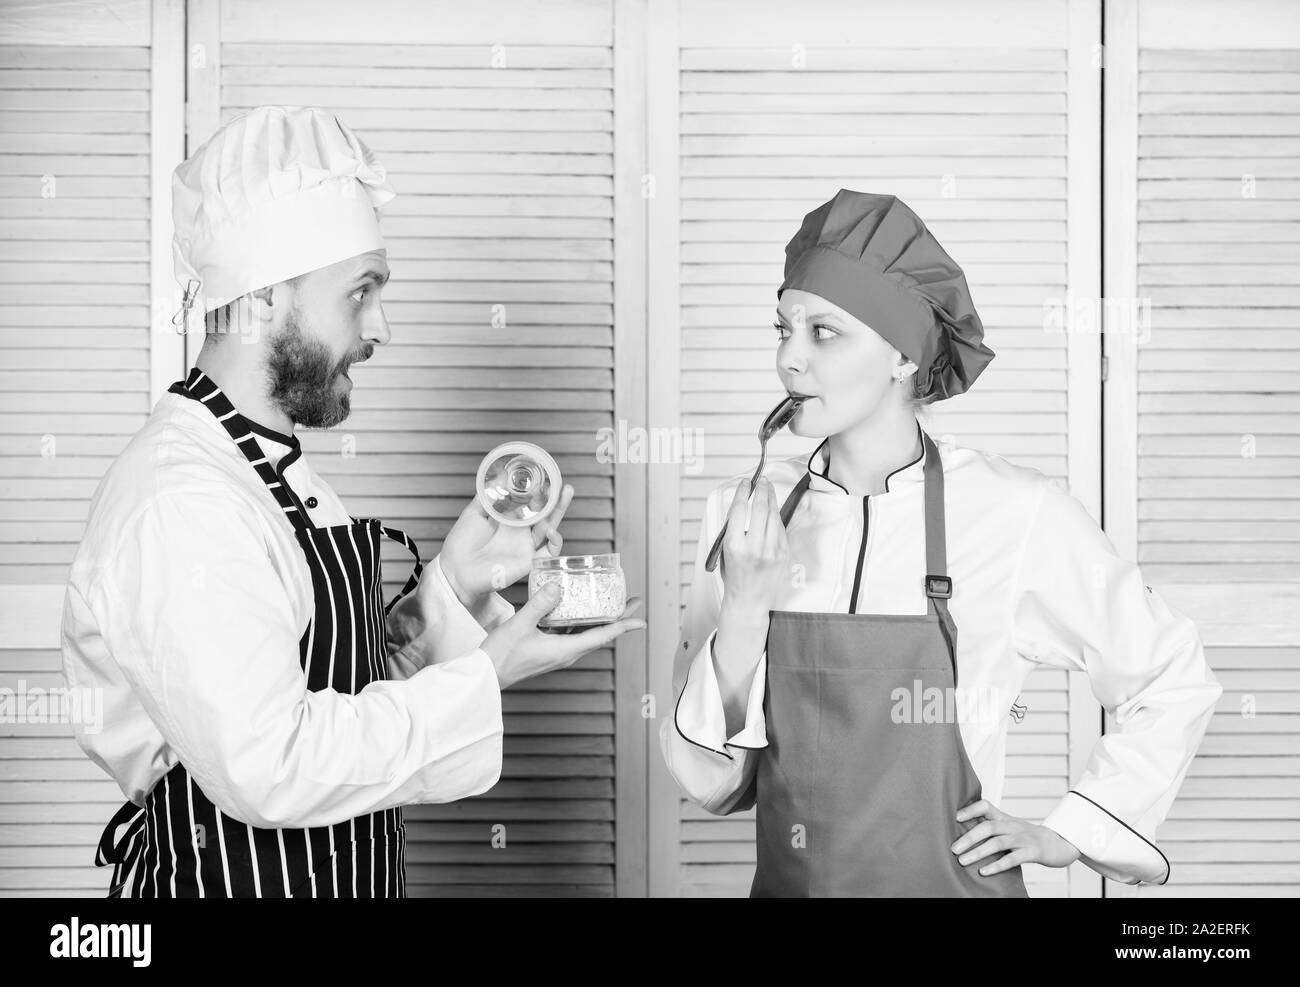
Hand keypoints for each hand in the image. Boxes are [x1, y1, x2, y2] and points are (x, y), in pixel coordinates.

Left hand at [440, 483, 573, 606]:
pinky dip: (555, 541)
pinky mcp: (528, 561)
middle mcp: (521, 532)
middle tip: (566, 486)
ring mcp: (526, 546)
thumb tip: (500, 475)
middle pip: (545, 514)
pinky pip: (548, 552)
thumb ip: (488, 495)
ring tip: (565, 495)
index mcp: (509, 519)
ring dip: (559, 512)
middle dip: (557, 499)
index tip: (547, 478)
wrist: (456, 570)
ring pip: (550, 527)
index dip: (540, 491)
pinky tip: (552, 530)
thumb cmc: (461, 544)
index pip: (530, 503)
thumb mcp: (474, 513)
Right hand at [480, 582, 645, 689]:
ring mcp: (558, 654)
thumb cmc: (501, 656)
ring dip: (599, 619)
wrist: (485, 676)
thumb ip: (539, 604)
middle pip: (600, 633)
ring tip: (607, 601)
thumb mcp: (520, 625)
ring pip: (585, 634)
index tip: (641, 620)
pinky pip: (570, 634)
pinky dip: (578, 621)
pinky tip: (573, 608)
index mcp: (566, 650)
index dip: (623, 626)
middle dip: (617, 617)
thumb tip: (558, 587)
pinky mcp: (548, 652)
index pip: (603, 636)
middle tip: (630, 600)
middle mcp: (567, 654)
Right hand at [718, 476, 790, 618]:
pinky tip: (772, 512)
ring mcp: (772, 551)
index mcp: (735, 545)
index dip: (744, 492)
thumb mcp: (725, 551)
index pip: (740, 509)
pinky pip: (780, 529)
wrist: (748, 601)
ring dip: (771, 500)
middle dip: (762, 490)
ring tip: (768, 491)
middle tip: (762, 481)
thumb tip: (742, 504)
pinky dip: (776, 518)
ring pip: (774, 516)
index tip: (746, 483)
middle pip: (760, 509)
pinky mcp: (783, 554)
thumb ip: (733, 528)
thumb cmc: (733, 577)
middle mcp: (754, 547)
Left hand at [950, 799, 1082, 875]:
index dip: (970, 809)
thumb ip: (991, 828)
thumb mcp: (1009, 827)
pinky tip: (984, 872)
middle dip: (969, 837)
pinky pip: (1013, 858)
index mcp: (1004, 818)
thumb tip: (962, 835)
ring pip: (998, 843)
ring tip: (962, 861)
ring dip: (978, 852)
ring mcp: (1023, 838)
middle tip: (953, 849)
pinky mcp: (1032, 852)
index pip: (986, 806)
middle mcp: (1012, 826)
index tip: (955, 817)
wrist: (1059, 843)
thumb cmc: (1026, 837)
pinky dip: (997, 865)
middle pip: (988, 827)